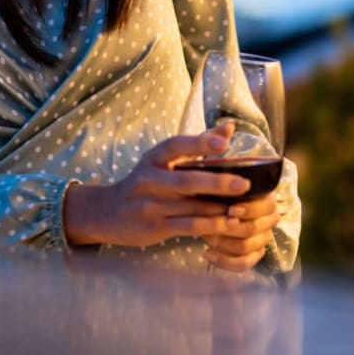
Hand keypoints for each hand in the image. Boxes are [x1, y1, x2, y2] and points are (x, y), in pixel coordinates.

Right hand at [64, 122, 252, 248]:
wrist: (107, 212)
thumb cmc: (145, 181)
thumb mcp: (163, 159)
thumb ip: (198, 143)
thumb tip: (229, 127)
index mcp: (154, 158)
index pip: (176, 145)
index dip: (199, 143)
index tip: (224, 143)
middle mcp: (150, 179)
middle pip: (186, 181)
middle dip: (217, 183)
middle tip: (244, 184)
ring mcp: (151, 205)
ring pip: (191, 206)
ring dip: (220, 208)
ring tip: (245, 206)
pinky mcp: (155, 227)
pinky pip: (187, 226)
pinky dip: (210, 225)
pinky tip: (229, 223)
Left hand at [203, 192, 278, 272]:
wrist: (212, 206)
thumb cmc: (219, 194)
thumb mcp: (223, 188)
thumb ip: (229, 187)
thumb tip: (236, 195)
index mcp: (267, 200)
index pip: (265, 208)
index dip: (248, 209)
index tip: (230, 209)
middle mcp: (270, 219)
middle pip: (253, 228)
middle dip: (228, 227)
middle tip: (210, 223)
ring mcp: (263, 238)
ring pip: (246, 246)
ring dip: (222, 242)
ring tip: (204, 234)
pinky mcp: (254, 254)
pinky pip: (243, 263)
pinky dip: (224, 261)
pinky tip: (207, 254)